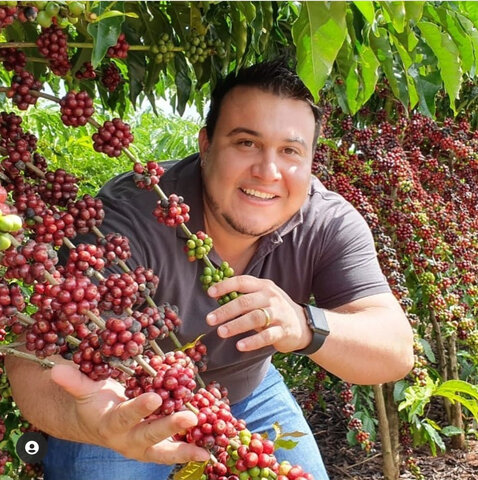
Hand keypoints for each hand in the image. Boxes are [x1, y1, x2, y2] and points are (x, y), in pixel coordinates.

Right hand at [51, 364, 209, 463]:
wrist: (95, 426)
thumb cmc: (94, 402)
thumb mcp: (84, 391)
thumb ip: (74, 381)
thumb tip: (56, 369)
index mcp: (110, 423)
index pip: (125, 416)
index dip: (139, 408)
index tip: (155, 397)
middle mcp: (127, 440)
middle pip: (149, 435)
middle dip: (169, 427)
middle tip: (189, 417)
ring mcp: (142, 447)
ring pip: (163, 452)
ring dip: (184, 449)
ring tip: (203, 450)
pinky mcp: (155, 448)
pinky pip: (172, 452)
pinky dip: (189, 451)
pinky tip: (207, 451)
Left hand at [206, 275, 311, 352]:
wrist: (303, 324)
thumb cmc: (275, 310)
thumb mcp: (263, 297)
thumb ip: (244, 296)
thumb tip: (217, 297)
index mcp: (263, 286)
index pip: (242, 281)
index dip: (225, 286)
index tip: (210, 293)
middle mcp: (271, 297)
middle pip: (246, 302)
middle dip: (226, 310)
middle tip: (210, 319)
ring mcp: (279, 313)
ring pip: (255, 318)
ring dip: (236, 325)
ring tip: (221, 332)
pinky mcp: (284, 331)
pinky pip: (267, 336)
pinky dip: (252, 341)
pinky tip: (240, 346)